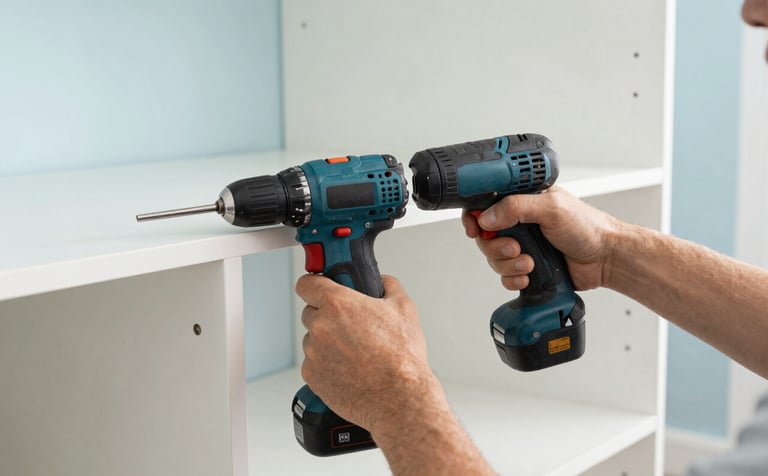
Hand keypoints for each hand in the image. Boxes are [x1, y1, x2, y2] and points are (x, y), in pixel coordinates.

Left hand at [296, 274, 436, 434]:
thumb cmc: (401, 357)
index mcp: (338, 304)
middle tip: (349, 327)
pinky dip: (326, 365)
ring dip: (327, 343)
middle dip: (326, 317)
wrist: (398, 397)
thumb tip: (383, 282)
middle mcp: (321, 326)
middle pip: (310, 313)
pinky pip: (314, 364)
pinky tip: (349, 370)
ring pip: (313, 340)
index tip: (318, 288)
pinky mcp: (312, 376)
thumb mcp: (404, 309)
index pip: (307, 284)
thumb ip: (389, 286)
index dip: (313, 284)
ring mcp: (314, 353)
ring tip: (354, 353)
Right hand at [461, 186, 619, 290]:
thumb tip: (487, 216)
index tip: (475, 229)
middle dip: (496, 247)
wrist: (605, 259)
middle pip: (486, 236)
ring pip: (494, 258)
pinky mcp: (527, 266)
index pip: (486, 204)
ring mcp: (523, 245)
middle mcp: (520, 222)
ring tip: (530, 263)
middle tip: (515, 247)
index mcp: (523, 201)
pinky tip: (529, 275)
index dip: (475, 217)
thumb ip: (516, 207)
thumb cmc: (588, 227)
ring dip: (508, 264)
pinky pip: (505, 276)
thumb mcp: (551, 208)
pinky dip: (513, 278)